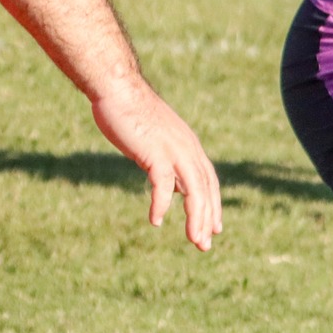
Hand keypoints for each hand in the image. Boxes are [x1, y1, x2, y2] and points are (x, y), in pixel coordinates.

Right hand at [90, 80, 222, 250]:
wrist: (117, 88)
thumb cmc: (131, 113)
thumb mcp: (155, 141)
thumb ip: (166, 162)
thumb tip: (172, 186)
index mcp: (189, 146)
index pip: (208, 181)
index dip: (213, 205)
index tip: (215, 228)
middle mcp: (187, 148)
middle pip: (205, 189)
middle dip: (208, 218)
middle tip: (205, 244)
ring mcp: (173, 149)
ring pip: (193, 190)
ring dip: (195, 217)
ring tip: (195, 240)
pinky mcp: (155, 151)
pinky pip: (163, 183)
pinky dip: (162, 203)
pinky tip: (156, 220)